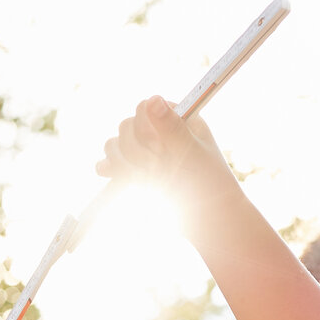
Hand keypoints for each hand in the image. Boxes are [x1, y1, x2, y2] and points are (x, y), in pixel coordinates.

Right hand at [97, 96, 244, 234]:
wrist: (209, 220)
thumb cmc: (209, 186)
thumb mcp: (192, 155)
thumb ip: (171, 128)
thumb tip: (152, 99)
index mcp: (179, 119)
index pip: (144, 108)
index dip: (145, 128)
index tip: (160, 150)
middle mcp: (160, 131)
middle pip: (126, 127)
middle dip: (136, 150)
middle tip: (157, 169)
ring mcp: (146, 151)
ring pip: (115, 145)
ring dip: (123, 162)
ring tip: (143, 178)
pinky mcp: (135, 171)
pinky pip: (111, 164)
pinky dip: (110, 169)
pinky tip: (110, 174)